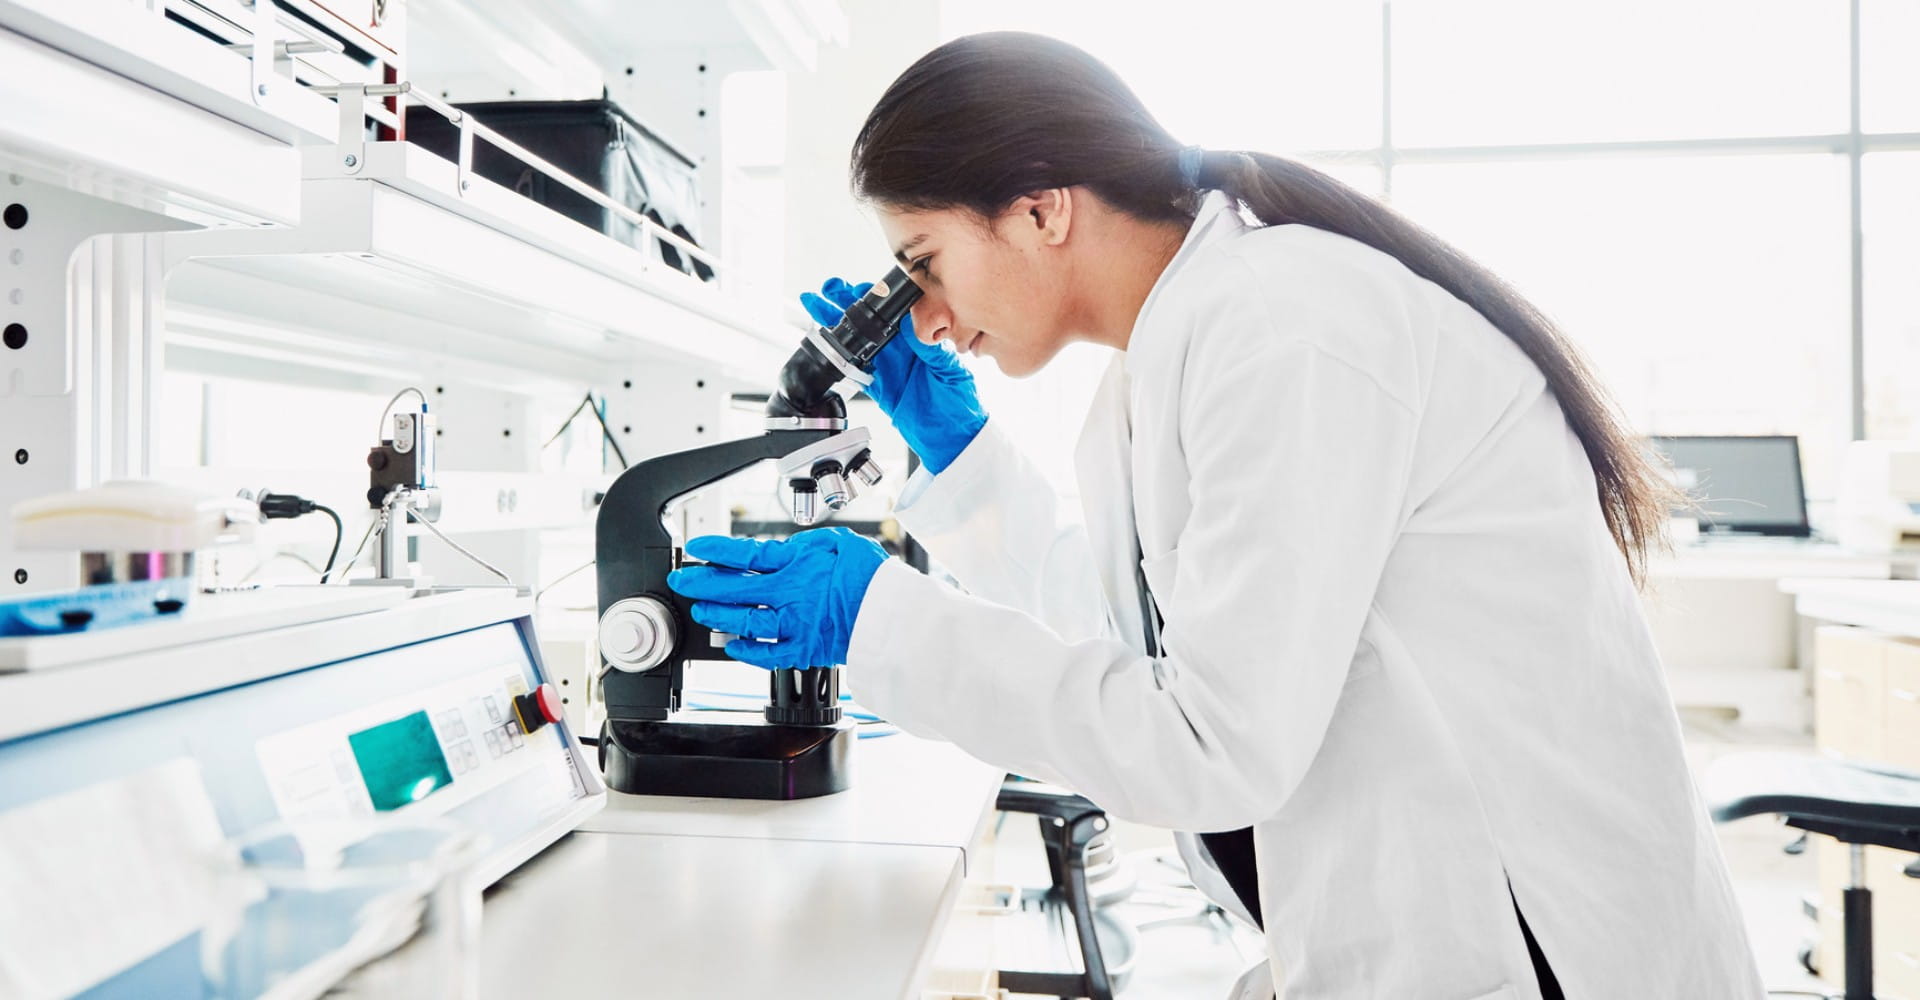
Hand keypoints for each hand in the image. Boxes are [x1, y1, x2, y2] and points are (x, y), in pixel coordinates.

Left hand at [666, 528, 887, 669]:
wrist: (895, 615)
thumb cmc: (873, 577)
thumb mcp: (840, 542)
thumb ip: (807, 545)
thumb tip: (786, 548)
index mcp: (797, 564)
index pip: (745, 555)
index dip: (716, 551)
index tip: (697, 549)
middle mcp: (789, 594)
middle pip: (734, 588)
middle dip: (701, 583)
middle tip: (682, 580)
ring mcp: (794, 625)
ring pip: (744, 621)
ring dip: (718, 615)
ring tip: (702, 610)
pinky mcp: (804, 649)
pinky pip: (767, 654)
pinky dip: (746, 651)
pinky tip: (733, 645)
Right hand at [801, 277, 987, 473]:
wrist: (953, 439)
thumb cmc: (961, 403)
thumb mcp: (951, 372)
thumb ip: (933, 350)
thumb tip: (915, 326)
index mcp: (921, 338)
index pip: (896, 310)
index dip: (876, 296)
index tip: (861, 288)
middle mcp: (902, 349)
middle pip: (870, 320)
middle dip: (848, 302)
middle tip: (830, 290)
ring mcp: (888, 366)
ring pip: (857, 340)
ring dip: (837, 325)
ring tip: (818, 307)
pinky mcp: (878, 387)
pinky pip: (854, 369)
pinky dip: (838, 359)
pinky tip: (823, 345)